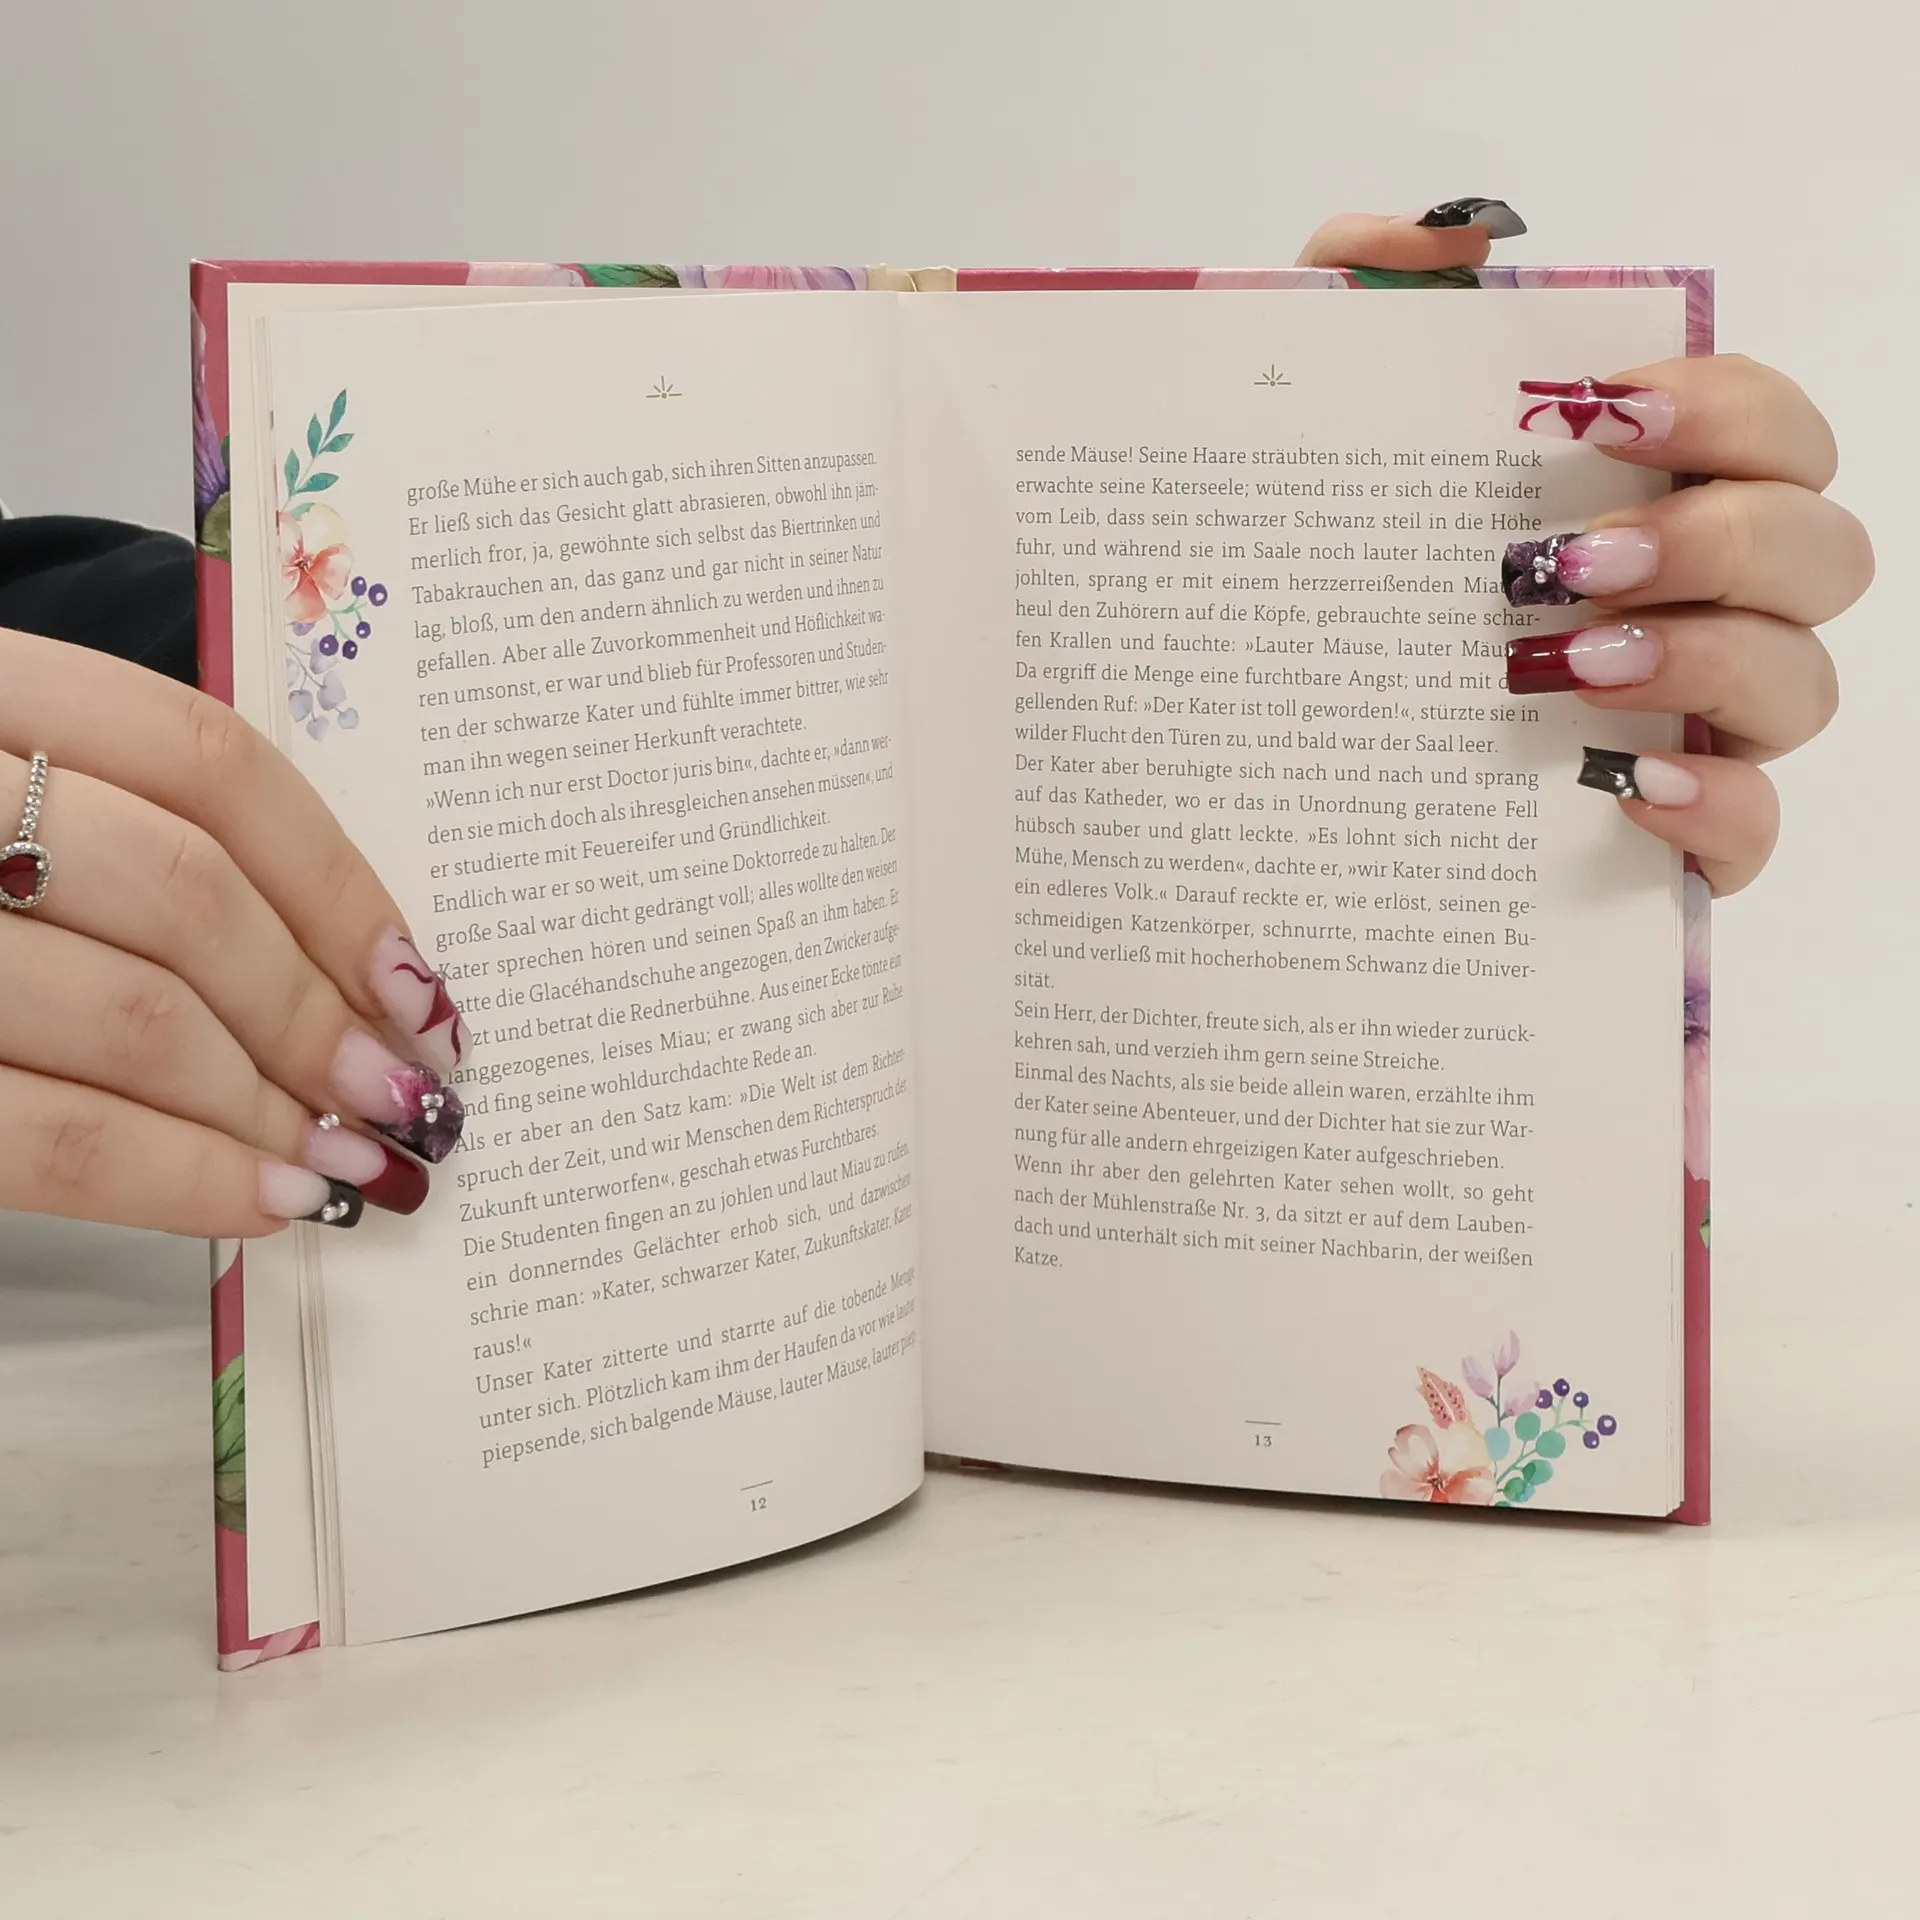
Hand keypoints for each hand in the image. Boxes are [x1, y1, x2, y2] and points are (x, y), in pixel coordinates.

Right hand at [0, 629, 469, 1235]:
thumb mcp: (9, 802)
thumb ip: (140, 839)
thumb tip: (356, 974)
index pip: (205, 761)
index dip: (337, 882)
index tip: (417, 981)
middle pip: (182, 894)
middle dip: (316, 1013)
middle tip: (405, 1095)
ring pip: (131, 1018)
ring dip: (270, 1109)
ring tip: (350, 1161)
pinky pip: (50, 1135)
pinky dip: (178, 1181)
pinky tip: (260, 1205)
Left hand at [1298, 202, 1871, 894]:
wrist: (1251, 740)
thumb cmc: (1318, 569)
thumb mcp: (1313, 421)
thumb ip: (1363, 293)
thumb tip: (1445, 239)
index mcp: (1653, 500)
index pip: (1772, 430)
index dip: (1726, 408)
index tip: (1604, 414)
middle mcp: (1703, 606)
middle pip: (1822, 553)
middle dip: (1717, 543)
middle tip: (1569, 563)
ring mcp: (1697, 725)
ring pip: (1804, 688)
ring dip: (1702, 665)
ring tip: (1562, 667)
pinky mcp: (1668, 839)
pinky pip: (1754, 835)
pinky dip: (1715, 810)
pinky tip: (1620, 788)